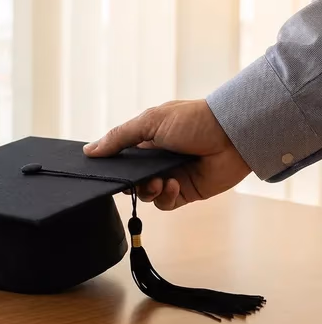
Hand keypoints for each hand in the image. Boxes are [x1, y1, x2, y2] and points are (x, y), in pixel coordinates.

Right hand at [82, 99, 250, 209]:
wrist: (233, 134)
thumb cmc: (192, 120)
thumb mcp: (149, 122)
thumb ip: (118, 138)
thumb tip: (89, 151)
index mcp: (146, 141)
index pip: (120, 159)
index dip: (112, 167)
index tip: (104, 172)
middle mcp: (157, 160)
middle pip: (130, 180)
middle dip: (130, 182)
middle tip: (134, 180)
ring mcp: (171, 176)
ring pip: (146, 194)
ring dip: (149, 190)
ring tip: (160, 181)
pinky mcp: (187, 191)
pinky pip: (166, 203)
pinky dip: (166, 197)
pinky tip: (173, 185)